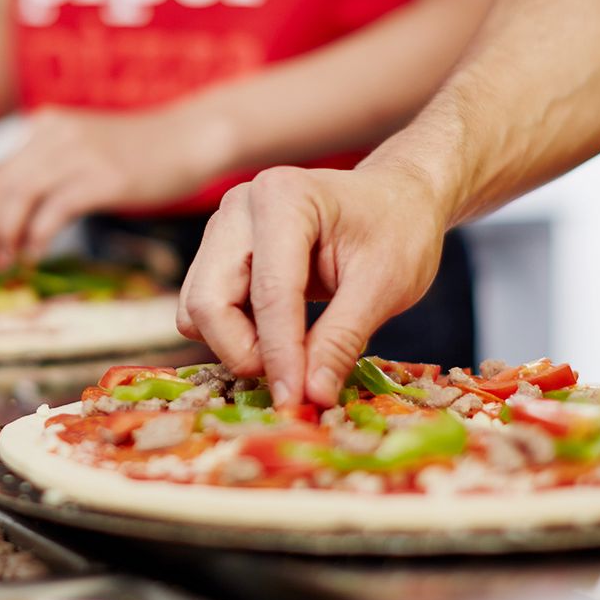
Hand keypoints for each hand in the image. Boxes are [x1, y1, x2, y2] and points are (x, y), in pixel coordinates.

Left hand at [0, 107, 204, 265]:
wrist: (193, 138)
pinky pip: (55, 209)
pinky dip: (37, 235)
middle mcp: (56, 134)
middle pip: (0, 186)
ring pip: (20, 197)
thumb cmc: (146, 153)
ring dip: (7, 236)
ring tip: (10, 262)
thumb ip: (55, 167)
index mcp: (47, 126)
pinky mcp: (104, 178)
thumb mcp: (89, 149)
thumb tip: (24, 216)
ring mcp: (81, 154)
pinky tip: (36, 254)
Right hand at [177, 164, 446, 407]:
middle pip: (209, 302)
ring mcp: (224, 226)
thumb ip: (342, 341)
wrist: (397, 198)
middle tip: (296, 378)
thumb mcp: (385, 286)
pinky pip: (206, 306)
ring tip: (296, 350)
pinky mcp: (220, 250)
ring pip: (199, 308)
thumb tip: (312, 396)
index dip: (280, 355)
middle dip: (245, 352)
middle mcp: (240, 207)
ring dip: (238, 345)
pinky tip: (281, 334)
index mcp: (284, 198)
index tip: (297, 402)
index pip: (269, 293)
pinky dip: (235, 333)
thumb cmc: (400, 231)